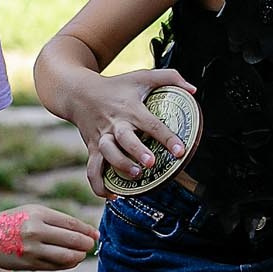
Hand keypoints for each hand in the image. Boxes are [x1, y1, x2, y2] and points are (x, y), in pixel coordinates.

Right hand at [0, 206, 99, 271]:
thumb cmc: (13, 221)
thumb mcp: (32, 211)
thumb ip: (56, 220)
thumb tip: (85, 231)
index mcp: (38, 214)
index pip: (71, 224)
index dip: (87, 230)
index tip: (96, 234)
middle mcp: (35, 231)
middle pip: (72, 240)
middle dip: (86, 244)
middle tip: (91, 245)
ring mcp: (32, 249)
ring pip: (66, 256)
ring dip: (79, 256)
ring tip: (82, 254)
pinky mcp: (29, 264)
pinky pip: (55, 267)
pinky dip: (67, 264)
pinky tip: (70, 261)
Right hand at [70, 67, 194, 196]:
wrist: (78, 93)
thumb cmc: (116, 86)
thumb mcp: (142, 76)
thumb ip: (170, 77)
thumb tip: (193, 89)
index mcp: (131, 108)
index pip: (151, 124)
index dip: (167, 137)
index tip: (180, 151)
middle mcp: (115, 124)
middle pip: (124, 139)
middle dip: (136, 152)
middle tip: (150, 163)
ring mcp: (102, 138)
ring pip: (106, 154)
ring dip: (120, 166)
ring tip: (135, 176)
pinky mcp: (92, 149)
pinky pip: (92, 170)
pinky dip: (99, 185)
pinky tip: (112, 195)